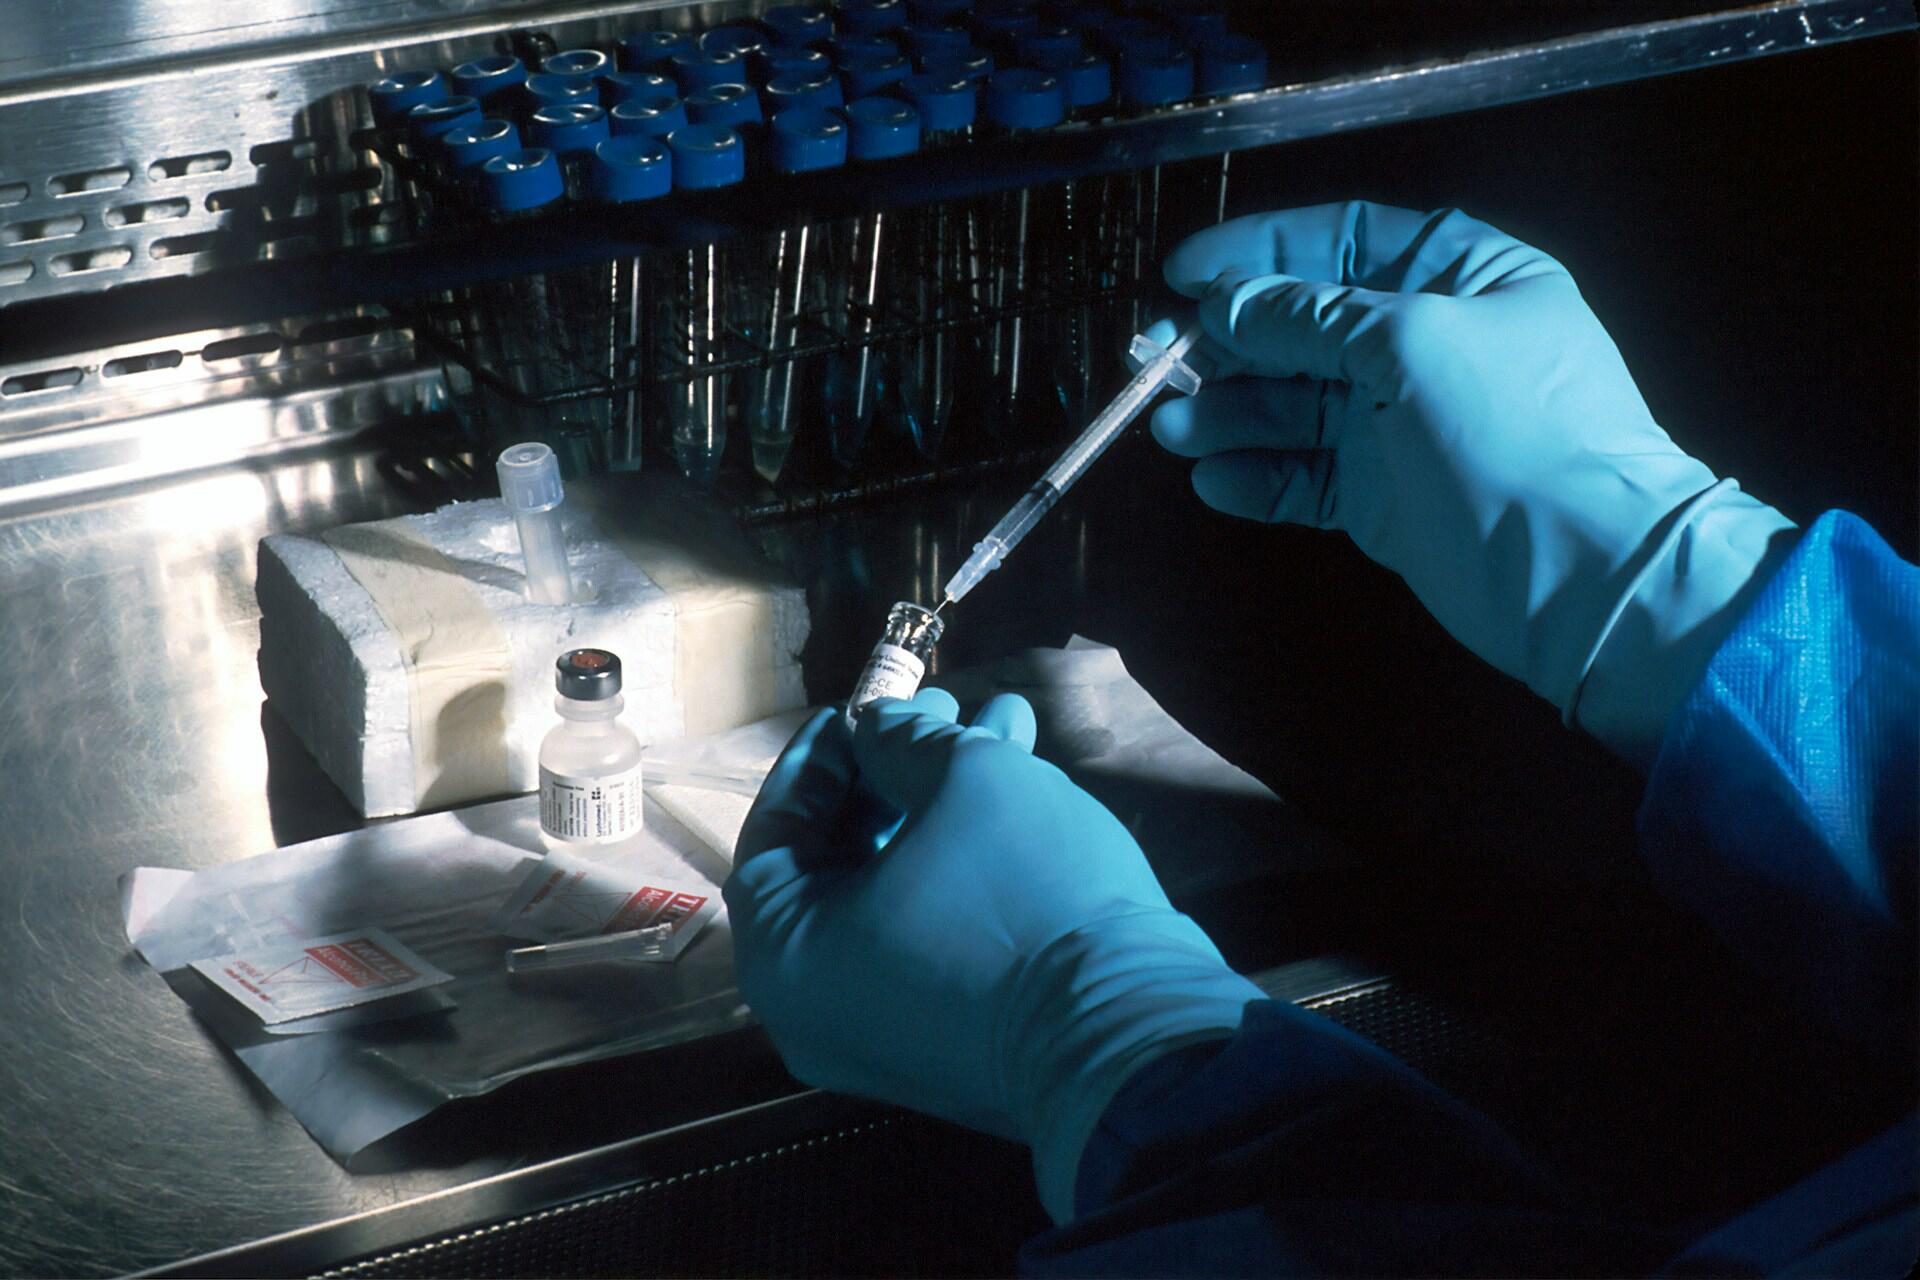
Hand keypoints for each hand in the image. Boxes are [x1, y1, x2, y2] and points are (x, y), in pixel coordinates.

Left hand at [725, 691, 1263, 1222]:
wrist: (1130, 1036)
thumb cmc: (1022, 896)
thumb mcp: (966, 779)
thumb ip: (903, 739)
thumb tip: (879, 729)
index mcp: (786, 958)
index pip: (775, 833)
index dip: (820, 758)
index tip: (861, 705)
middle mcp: (818, 1010)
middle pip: (842, 860)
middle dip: (899, 770)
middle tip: (944, 706)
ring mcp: (885, 1035)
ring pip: (901, 888)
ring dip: (947, 802)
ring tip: (1007, 721)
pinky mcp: (952, 1043)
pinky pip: (934, 934)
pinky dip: (965, 863)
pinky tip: (1027, 786)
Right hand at [1151, 201, 1796, 762]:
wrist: (1580, 571)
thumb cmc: (1510, 429)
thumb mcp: (1412, 342)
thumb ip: (1313, 319)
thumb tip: (1227, 305)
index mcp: (1461, 275)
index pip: (1344, 240)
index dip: (1260, 251)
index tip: (1181, 273)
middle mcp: (1427, 341)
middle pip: (1305, 324)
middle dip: (1227, 340)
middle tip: (1150, 362)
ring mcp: (1402, 424)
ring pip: (1294, 403)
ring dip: (1229, 412)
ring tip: (1170, 431)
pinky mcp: (1382, 497)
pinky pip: (1303, 474)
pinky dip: (1257, 474)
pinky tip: (1212, 481)